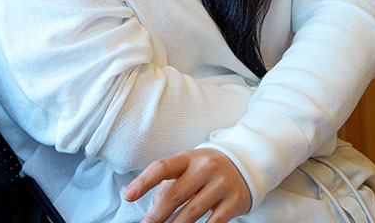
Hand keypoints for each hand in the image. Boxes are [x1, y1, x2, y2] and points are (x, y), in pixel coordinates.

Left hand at [123, 148, 251, 222]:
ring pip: (191, 213)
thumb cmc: (206, 169)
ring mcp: (221, 185)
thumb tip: (155, 207)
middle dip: (156, 216)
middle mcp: (205, 168)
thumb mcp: (187, 167)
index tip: (128, 195)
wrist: (246, 165)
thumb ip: (169, 185)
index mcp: (188, 157)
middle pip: (175, 195)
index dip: (143, 182)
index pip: (162, 167)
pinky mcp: (234, 202)